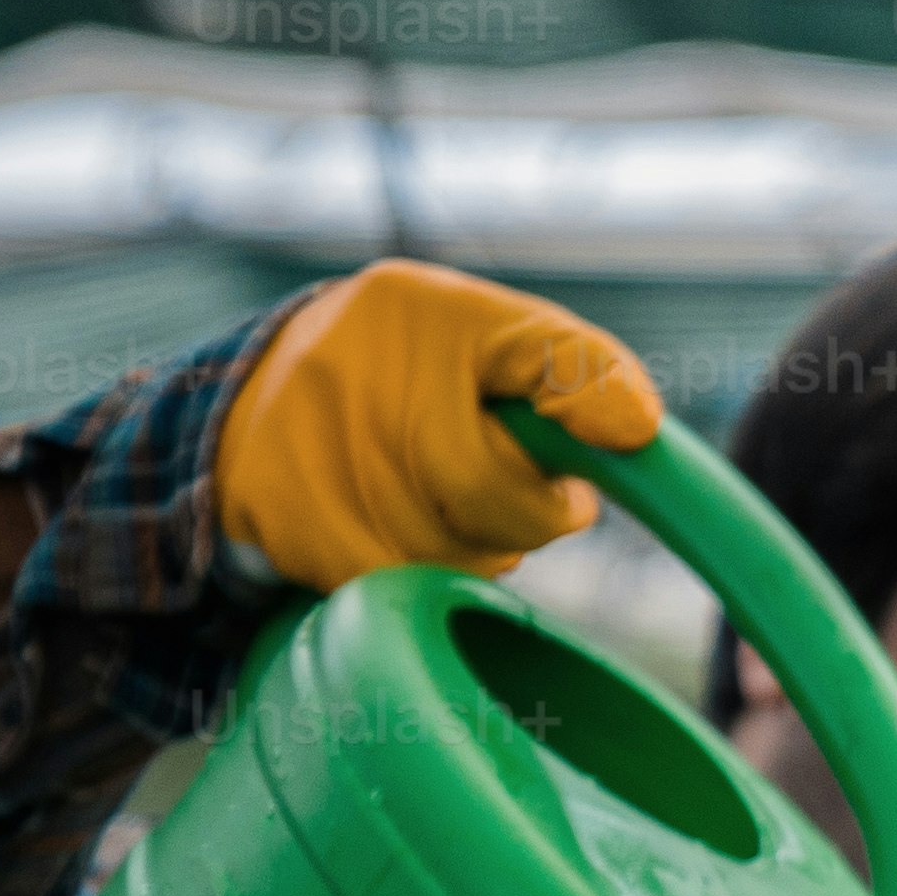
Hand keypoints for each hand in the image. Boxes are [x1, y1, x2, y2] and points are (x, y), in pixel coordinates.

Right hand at [212, 262, 663, 591]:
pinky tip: (400, 526)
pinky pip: (391, 585)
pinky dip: (414, 571)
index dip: (587, 395)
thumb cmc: (415, 369)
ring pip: (446, 554)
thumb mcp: (493, 341)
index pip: (536, 352)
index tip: (630, 430)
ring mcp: (309, 444)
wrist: (261, 396)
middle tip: (528, 495)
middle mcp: (357, 364)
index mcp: (427, 310)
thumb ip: (570, 371)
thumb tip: (636, 427)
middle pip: (491, 494)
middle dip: (529, 512)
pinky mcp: (282, 516)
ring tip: (447, 499)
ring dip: (471, 547)